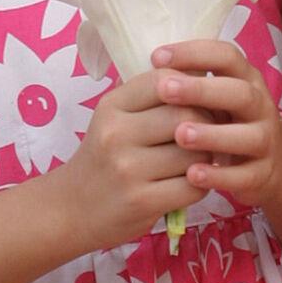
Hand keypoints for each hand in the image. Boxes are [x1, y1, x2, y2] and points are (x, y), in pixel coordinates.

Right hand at [60, 73, 206, 250]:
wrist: (72, 209)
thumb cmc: (104, 159)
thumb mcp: (115, 119)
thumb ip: (151, 98)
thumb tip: (203, 74)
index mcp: (112, 106)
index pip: (164, 80)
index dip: (191, 89)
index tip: (198, 102)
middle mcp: (116, 133)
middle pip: (185, 115)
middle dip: (207, 124)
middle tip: (209, 134)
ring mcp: (127, 169)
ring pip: (194, 153)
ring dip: (206, 158)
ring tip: (197, 161)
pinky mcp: (141, 201)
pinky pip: (193, 187)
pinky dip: (201, 185)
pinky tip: (191, 184)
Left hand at [153, 39, 281, 211]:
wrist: (271, 164)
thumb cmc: (227, 122)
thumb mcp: (214, 98)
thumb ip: (190, 83)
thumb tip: (152, 66)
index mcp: (246, 80)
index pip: (226, 56)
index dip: (194, 53)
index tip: (156, 57)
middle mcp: (260, 107)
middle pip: (240, 93)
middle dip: (202, 90)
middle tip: (165, 89)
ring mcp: (265, 141)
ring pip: (247, 136)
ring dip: (213, 135)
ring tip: (180, 135)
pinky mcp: (262, 174)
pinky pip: (244, 176)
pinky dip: (219, 176)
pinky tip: (192, 175)